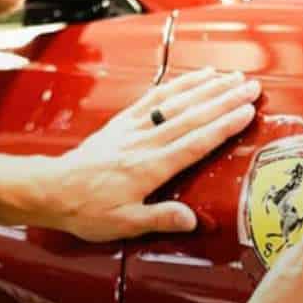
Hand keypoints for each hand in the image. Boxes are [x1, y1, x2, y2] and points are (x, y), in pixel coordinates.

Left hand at [38, 68, 260, 241]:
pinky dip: (176, 85)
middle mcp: (144, 142)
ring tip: (232, 77)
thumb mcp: (124, 224)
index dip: (223, 126)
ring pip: (177, 102)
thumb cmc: (87, 209)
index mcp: (149, 168)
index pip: (195, 143)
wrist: (51, 190)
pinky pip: (154, 98)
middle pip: (192, 116)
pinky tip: (194, 78)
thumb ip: (160, 219)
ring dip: (207, 88)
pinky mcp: (123, 122)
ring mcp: (133, 128)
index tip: (246, 112)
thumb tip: (191, 220)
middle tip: (251, 87)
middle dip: (224, 100)